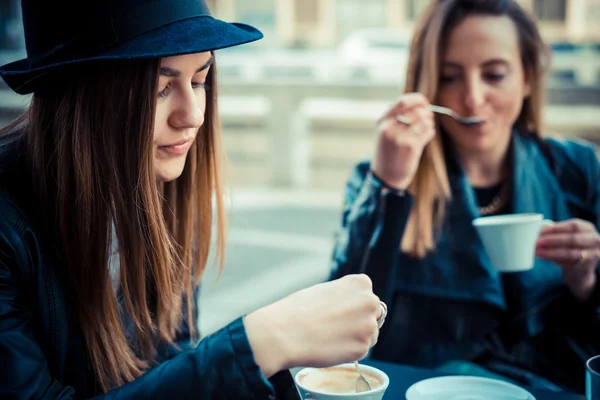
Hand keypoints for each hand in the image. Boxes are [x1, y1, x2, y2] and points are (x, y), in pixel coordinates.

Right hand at [244, 274, 383, 377]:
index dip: (352, 305)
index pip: (366, 296)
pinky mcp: (363, 348)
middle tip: (335, 327)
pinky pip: (361, 350)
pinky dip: (349, 351)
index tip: (337, 311)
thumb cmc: (297, 310)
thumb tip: (353, 307)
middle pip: (373, 314)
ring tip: (330, 336)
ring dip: (356, 337)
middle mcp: (370, 301)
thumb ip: (345, 295)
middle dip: (359, 321)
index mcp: (360, 283)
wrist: (283, 332)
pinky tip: (331, 345)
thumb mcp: (325, 290)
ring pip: (370, 334)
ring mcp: (368, 326)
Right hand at [371, 92, 434, 189]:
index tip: (424, 102)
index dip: (417, 99)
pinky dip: (430, 132)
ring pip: (424, 120)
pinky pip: (428, 132)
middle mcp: (389, 128)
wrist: (385, 177)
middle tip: (428, 117)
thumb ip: (397, 118)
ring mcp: (400, 138)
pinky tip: (425, 137)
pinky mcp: (411, 147)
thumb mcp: (385, 133)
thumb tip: (421, 104)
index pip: (402, 101)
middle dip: (426, 112)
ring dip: (429, 123)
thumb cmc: (388, 153)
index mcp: (382, 122)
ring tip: (425, 129)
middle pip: (416, 110)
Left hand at [536, 219, 599, 301]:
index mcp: (588, 229)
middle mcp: (594, 240)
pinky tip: (544, 258)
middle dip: (552, 240)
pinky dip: (554, 260)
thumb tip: (539, 230)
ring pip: (570, 253)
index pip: (574, 225)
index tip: (541, 230)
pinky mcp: (586, 267)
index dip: (557, 228)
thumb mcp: (567, 237)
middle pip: (573, 239)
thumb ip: (556, 233)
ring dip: (551, 252)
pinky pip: (568, 263)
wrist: (580, 269)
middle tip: (537, 242)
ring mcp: (593, 255)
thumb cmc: (571, 248)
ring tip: (537, 251)